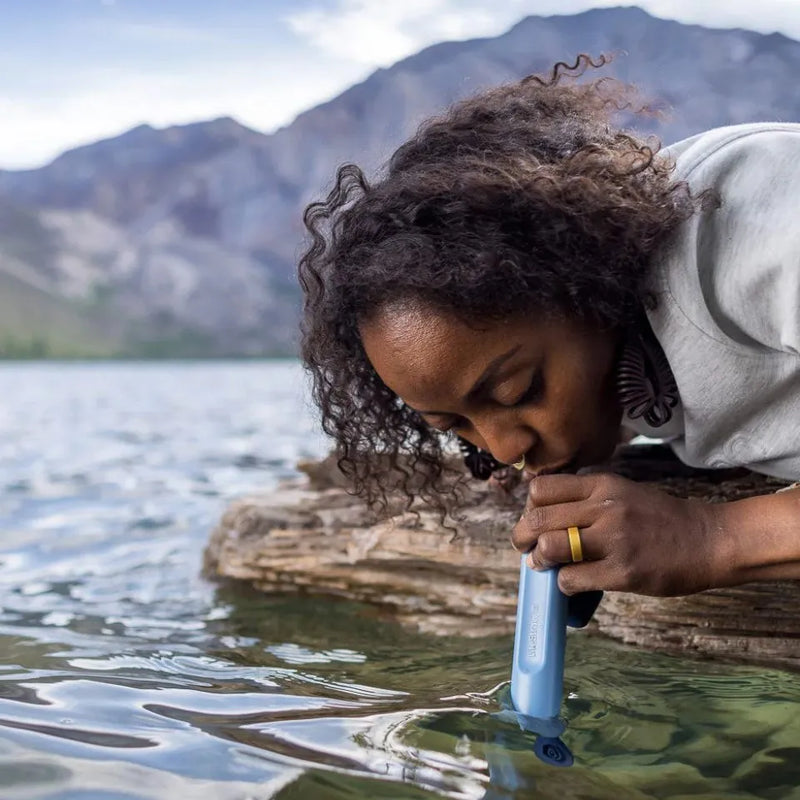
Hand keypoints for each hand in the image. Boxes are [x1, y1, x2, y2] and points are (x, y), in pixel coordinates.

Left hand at [511, 472, 723, 596]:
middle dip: (522, 537)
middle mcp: (604, 508)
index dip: (529, 507)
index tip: (535, 520)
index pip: (541, 489)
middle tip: (526, 547)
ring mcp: (614, 540)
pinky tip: (572, 583)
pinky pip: (572, 579)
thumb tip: (543, 517)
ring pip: (550, 547)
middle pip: (538, 519)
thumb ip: (586, 499)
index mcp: (601, 485)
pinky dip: (563, 584)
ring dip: (540, 560)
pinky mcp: (623, 572)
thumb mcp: (622, 492)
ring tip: (546, 565)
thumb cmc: (661, 518)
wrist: (708, 539)